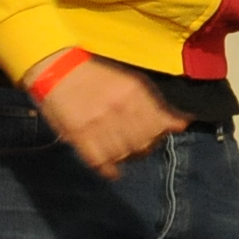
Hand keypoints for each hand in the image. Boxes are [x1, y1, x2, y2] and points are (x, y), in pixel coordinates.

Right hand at [29, 57, 184, 177]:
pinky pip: (101, 162)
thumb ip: (156, 105)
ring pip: (124, 154)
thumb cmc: (95, 75)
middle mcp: (118, 107)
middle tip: (135, 146)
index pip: (159, 126)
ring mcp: (98, 122)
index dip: (159, 136)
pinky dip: (109, 170)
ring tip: (119, 151)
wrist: (55, 69)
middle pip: (143, 143)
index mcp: (133, 91)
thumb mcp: (129, 82)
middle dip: (143, 148)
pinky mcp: (79, 135)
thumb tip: (183, 124)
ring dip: (125, 158)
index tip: (153, 136)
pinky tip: (110, 168)